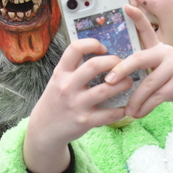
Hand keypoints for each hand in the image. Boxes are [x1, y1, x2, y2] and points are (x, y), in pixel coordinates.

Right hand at [23, 39, 133, 172]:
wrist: (44, 129)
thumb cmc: (56, 100)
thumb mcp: (58, 80)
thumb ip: (74, 68)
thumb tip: (103, 54)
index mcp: (61, 72)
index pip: (75, 48)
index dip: (93, 44)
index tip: (104, 49)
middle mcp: (67, 86)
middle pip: (94, 66)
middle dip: (114, 62)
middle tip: (122, 65)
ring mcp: (76, 104)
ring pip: (107, 89)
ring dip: (124, 84)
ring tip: (129, 82)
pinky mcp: (85, 121)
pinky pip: (109, 114)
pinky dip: (121, 110)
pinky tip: (124, 107)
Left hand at [105, 5, 172, 118]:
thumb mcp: (168, 68)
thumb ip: (150, 72)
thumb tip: (123, 85)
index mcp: (161, 48)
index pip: (147, 30)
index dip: (137, 18)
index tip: (126, 6)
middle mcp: (167, 54)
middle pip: (140, 59)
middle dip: (122, 70)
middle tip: (108, 81)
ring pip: (148, 84)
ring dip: (135, 100)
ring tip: (127, 110)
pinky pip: (157, 96)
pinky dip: (145, 107)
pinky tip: (138, 113)